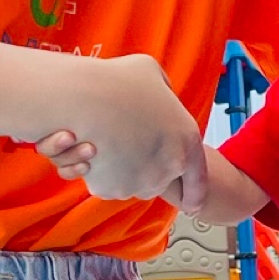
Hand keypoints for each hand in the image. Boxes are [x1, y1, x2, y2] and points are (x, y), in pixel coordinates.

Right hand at [45, 55, 207, 209]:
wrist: (79, 98)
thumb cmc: (115, 80)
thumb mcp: (151, 72)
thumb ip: (163, 91)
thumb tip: (162, 97)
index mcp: (186, 142)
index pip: (198, 181)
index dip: (195, 195)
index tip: (193, 207)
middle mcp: (167, 169)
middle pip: (159, 180)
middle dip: (148, 169)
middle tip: (129, 144)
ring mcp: (138, 183)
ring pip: (132, 184)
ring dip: (123, 169)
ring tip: (105, 140)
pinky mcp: (109, 190)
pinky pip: (108, 184)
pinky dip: (101, 172)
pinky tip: (92, 148)